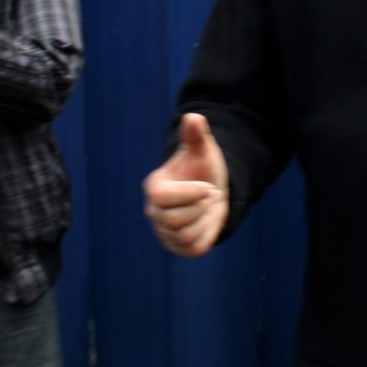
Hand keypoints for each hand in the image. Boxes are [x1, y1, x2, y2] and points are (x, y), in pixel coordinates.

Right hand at [143, 113, 229, 257]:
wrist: (212, 192)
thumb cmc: (202, 169)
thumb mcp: (202, 150)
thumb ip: (196, 135)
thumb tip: (193, 118)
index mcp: (154, 187)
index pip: (162, 198)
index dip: (191, 194)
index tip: (208, 188)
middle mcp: (154, 211)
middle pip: (174, 221)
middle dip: (200, 208)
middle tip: (210, 196)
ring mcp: (164, 231)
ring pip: (184, 236)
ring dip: (204, 221)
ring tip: (206, 208)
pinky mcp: (177, 246)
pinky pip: (193, 248)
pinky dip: (206, 235)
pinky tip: (206, 222)